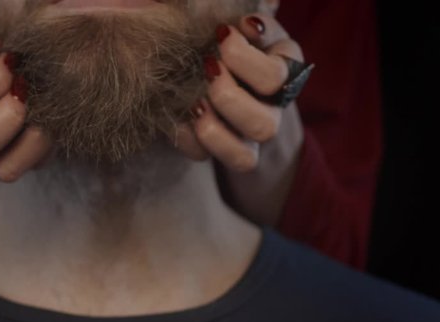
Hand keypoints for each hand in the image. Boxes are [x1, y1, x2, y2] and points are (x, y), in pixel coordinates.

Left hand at [176, 14, 305, 225]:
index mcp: (285, 69)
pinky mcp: (222, 151)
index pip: (277, 77)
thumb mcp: (241, 26)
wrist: (215, 66)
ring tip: (193, 102)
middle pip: (265, 125)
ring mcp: (248, 137)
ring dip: (211, 129)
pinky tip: (178, 117)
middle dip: (227, 98)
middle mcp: (273, 109)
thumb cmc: (229, 39)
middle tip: (206, 69)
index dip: (243, 59)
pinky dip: (188, 140)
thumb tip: (248, 24)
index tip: (219, 35)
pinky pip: (207, 158)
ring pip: (244, 158)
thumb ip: (246, 21)